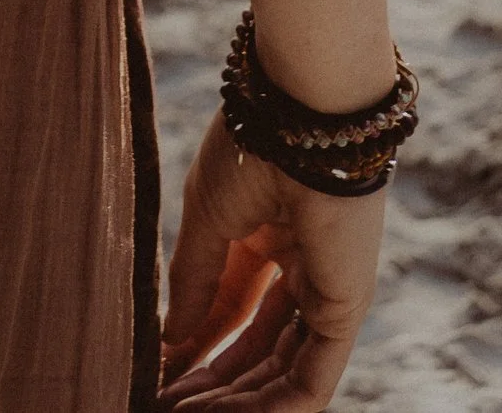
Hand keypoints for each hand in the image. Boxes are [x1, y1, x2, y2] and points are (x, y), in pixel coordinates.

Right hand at [159, 121, 385, 406]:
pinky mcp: (345, 312)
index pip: (232, 308)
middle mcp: (302, 267)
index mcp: (270, 235)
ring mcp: (326, 292)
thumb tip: (171, 338)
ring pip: (280, 371)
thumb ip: (193, 281)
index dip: (194, 343)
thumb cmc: (254, 147)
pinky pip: (309, 381)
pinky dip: (270, 409)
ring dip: (233, 402)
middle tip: (165, 404)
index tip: (156, 371)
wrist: (303, 117)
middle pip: (255, 345)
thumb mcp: (208, 219)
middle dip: (210, 380)